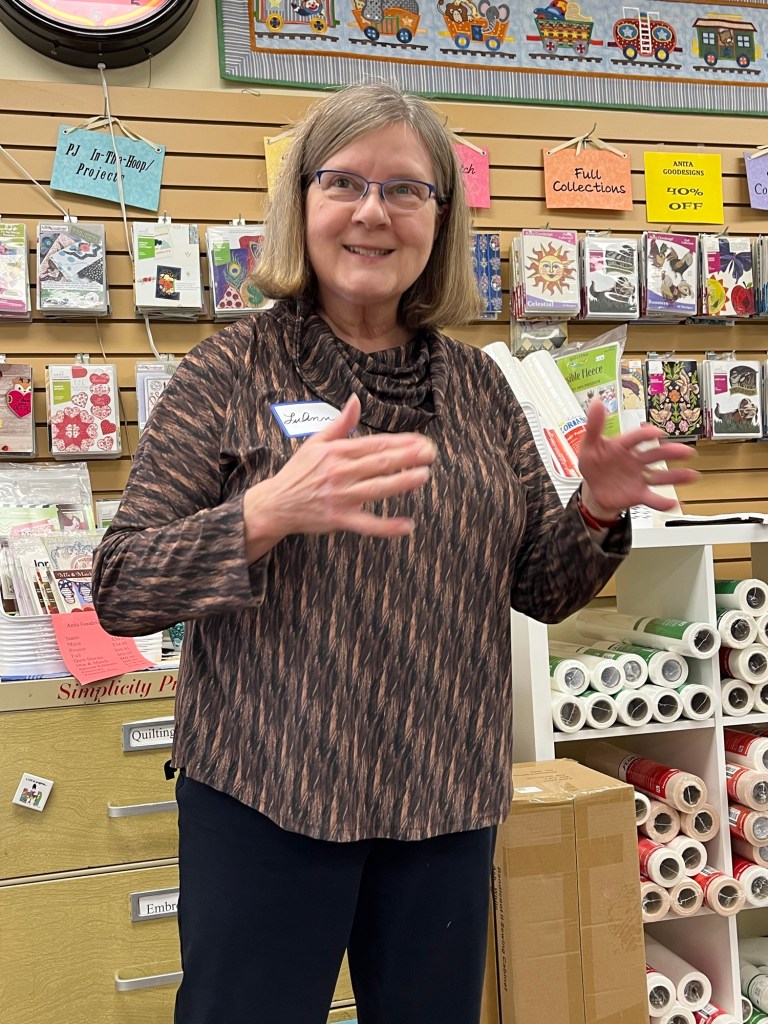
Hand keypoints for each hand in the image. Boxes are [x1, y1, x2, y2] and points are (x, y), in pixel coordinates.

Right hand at [243, 394, 435, 559]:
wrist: (277, 503)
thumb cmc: (299, 472)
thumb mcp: (315, 442)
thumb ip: (340, 423)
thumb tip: (356, 399)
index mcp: (337, 452)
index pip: (375, 444)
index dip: (400, 442)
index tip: (421, 440)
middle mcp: (340, 472)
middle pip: (380, 463)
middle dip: (408, 457)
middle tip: (431, 453)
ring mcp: (341, 496)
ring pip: (377, 489)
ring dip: (402, 482)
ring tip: (423, 476)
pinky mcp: (340, 519)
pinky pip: (367, 524)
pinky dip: (387, 527)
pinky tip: (407, 526)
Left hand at [577, 399, 698, 518]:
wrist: (594, 488)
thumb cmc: (594, 464)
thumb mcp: (589, 445)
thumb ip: (594, 426)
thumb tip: (597, 403)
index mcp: (624, 446)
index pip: (636, 438)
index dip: (645, 435)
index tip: (656, 433)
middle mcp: (636, 460)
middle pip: (655, 455)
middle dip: (671, 453)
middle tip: (686, 451)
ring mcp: (639, 477)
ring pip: (660, 476)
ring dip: (676, 476)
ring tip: (692, 475)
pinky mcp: (639, 493)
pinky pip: (652, 498)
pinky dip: (663, 502)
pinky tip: (674, 503)